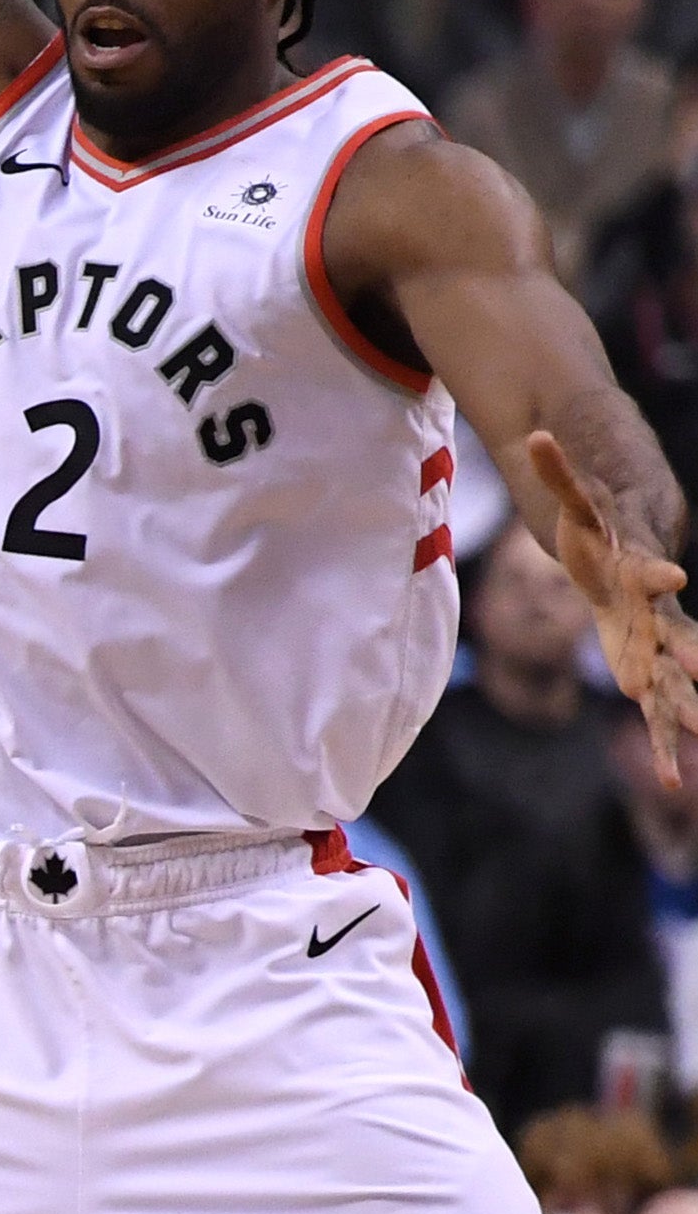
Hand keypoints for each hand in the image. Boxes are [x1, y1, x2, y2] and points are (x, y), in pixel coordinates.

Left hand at [531, 428, 697, 784]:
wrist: (625, 529)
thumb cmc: (596, 508)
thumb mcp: (576, 488)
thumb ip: (558, 469)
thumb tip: (532, 435)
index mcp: (638, 558)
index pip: (644, 564)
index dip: (652, 570)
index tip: (665, 577)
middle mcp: (654, 601)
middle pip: (671, 629)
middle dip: (682, 652)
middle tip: (696, 674)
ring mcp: (653, 630)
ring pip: (673, 677)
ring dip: (683, 710)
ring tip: (693, 748)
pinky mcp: (642, 652)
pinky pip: (658, 700)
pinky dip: (664, 734)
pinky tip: (670, 778)